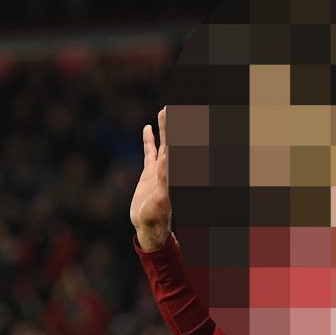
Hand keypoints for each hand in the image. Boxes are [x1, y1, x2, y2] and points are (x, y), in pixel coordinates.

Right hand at [131, 106, 171, 251]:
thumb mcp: (159, 200)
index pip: (178, 150)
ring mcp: (159, 170)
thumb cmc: (154, 219)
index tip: (187, 117)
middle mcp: (169, 170)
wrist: (149, 228)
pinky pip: (149, 152)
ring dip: (165, 128)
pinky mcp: (149, 174)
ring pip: (163, 144)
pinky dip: (149, 140)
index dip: (181, 135)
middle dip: (175, 125)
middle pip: (174, 142)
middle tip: (176, 106)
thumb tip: (167, 164)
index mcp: (172, 175)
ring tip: (165, 110)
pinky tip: (148, 127)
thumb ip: (163, 183)